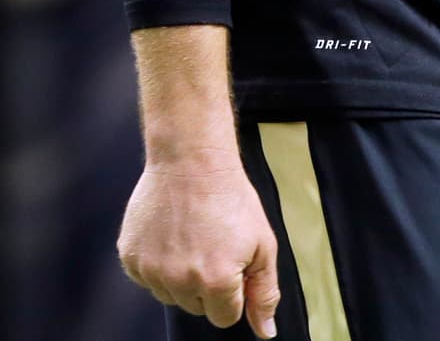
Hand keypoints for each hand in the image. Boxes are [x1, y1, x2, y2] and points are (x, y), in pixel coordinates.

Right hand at [118, 157, 280, 335]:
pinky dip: (159, 262)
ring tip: (193, 234)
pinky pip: (148, 278)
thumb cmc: (231, 197)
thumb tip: (266, 333)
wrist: (191, 159)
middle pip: (196, 307)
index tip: (232, 261)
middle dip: (207, 284)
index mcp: (216, 281)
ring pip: (171, 295)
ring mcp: (151, 270)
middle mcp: (180, 281)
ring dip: (181, 275)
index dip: (233, 290)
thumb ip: (264, 292)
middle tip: (213, 243)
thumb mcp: (263, 243)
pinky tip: (171, 233)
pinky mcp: (130, 258)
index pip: (225, 317)